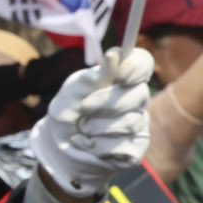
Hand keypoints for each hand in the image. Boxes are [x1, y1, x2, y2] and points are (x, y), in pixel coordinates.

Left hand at [31, 46, 153, 201]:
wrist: (58, 146)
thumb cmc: (68, 112)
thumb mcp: (73, 91)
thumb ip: (95, 75)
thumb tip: (115, 54)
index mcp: (122, 78)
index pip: (143, 62)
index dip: (136, 67)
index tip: (119, 76)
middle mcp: (136, 99)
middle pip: (140, 95)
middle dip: (106, 103)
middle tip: (83, 108)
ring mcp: (139, 124)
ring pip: (130, 122)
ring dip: (96, 128)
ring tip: (81, 128)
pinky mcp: (136, 148)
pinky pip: (125, 146)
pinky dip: (99, 146)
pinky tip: (88, 144)